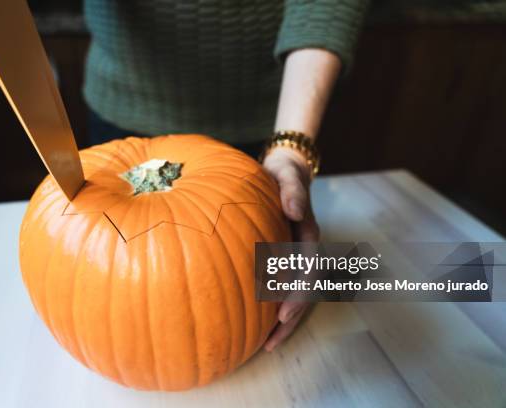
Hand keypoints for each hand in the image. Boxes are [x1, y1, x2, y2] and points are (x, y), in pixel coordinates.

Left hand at [262, 146, 319, 350]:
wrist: (283, 172)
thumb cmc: (282, 174)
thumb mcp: (287, 175)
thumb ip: (293, 192)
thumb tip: (293, 211)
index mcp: (308, 235)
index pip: (308, 272)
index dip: (298, 296)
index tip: (282, 315)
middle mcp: (305, 250)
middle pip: (304, 292)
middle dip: (290, 319)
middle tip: (271, 343)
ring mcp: (296, 256)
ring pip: (295, 295)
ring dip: (284, 322)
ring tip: (265, 346)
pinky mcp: (283, 259)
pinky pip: (282, 287)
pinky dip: (273, 307)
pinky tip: (256, 325)